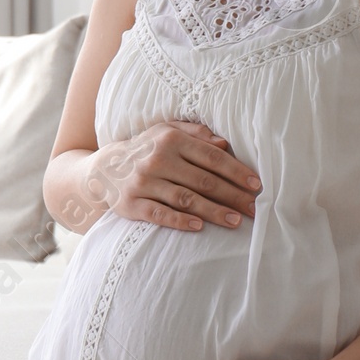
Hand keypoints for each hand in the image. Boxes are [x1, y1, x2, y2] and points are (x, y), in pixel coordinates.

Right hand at [99, 121, 260, 232]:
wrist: (104, 169)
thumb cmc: (146, 149)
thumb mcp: (167, 131)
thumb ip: (196, 134)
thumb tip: (225, 143)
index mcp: (171, 139)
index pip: (211, 157)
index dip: (236, 172)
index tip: (256, 185)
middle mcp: (157, 159)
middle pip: (203, 181)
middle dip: (233, 196)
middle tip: (254, 209)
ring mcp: (143, 182)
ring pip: (186, 199)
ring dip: (214, 211)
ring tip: (235, 221)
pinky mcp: (131, 204)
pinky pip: (160, 214)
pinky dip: (180, 221)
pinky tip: (199, 227)